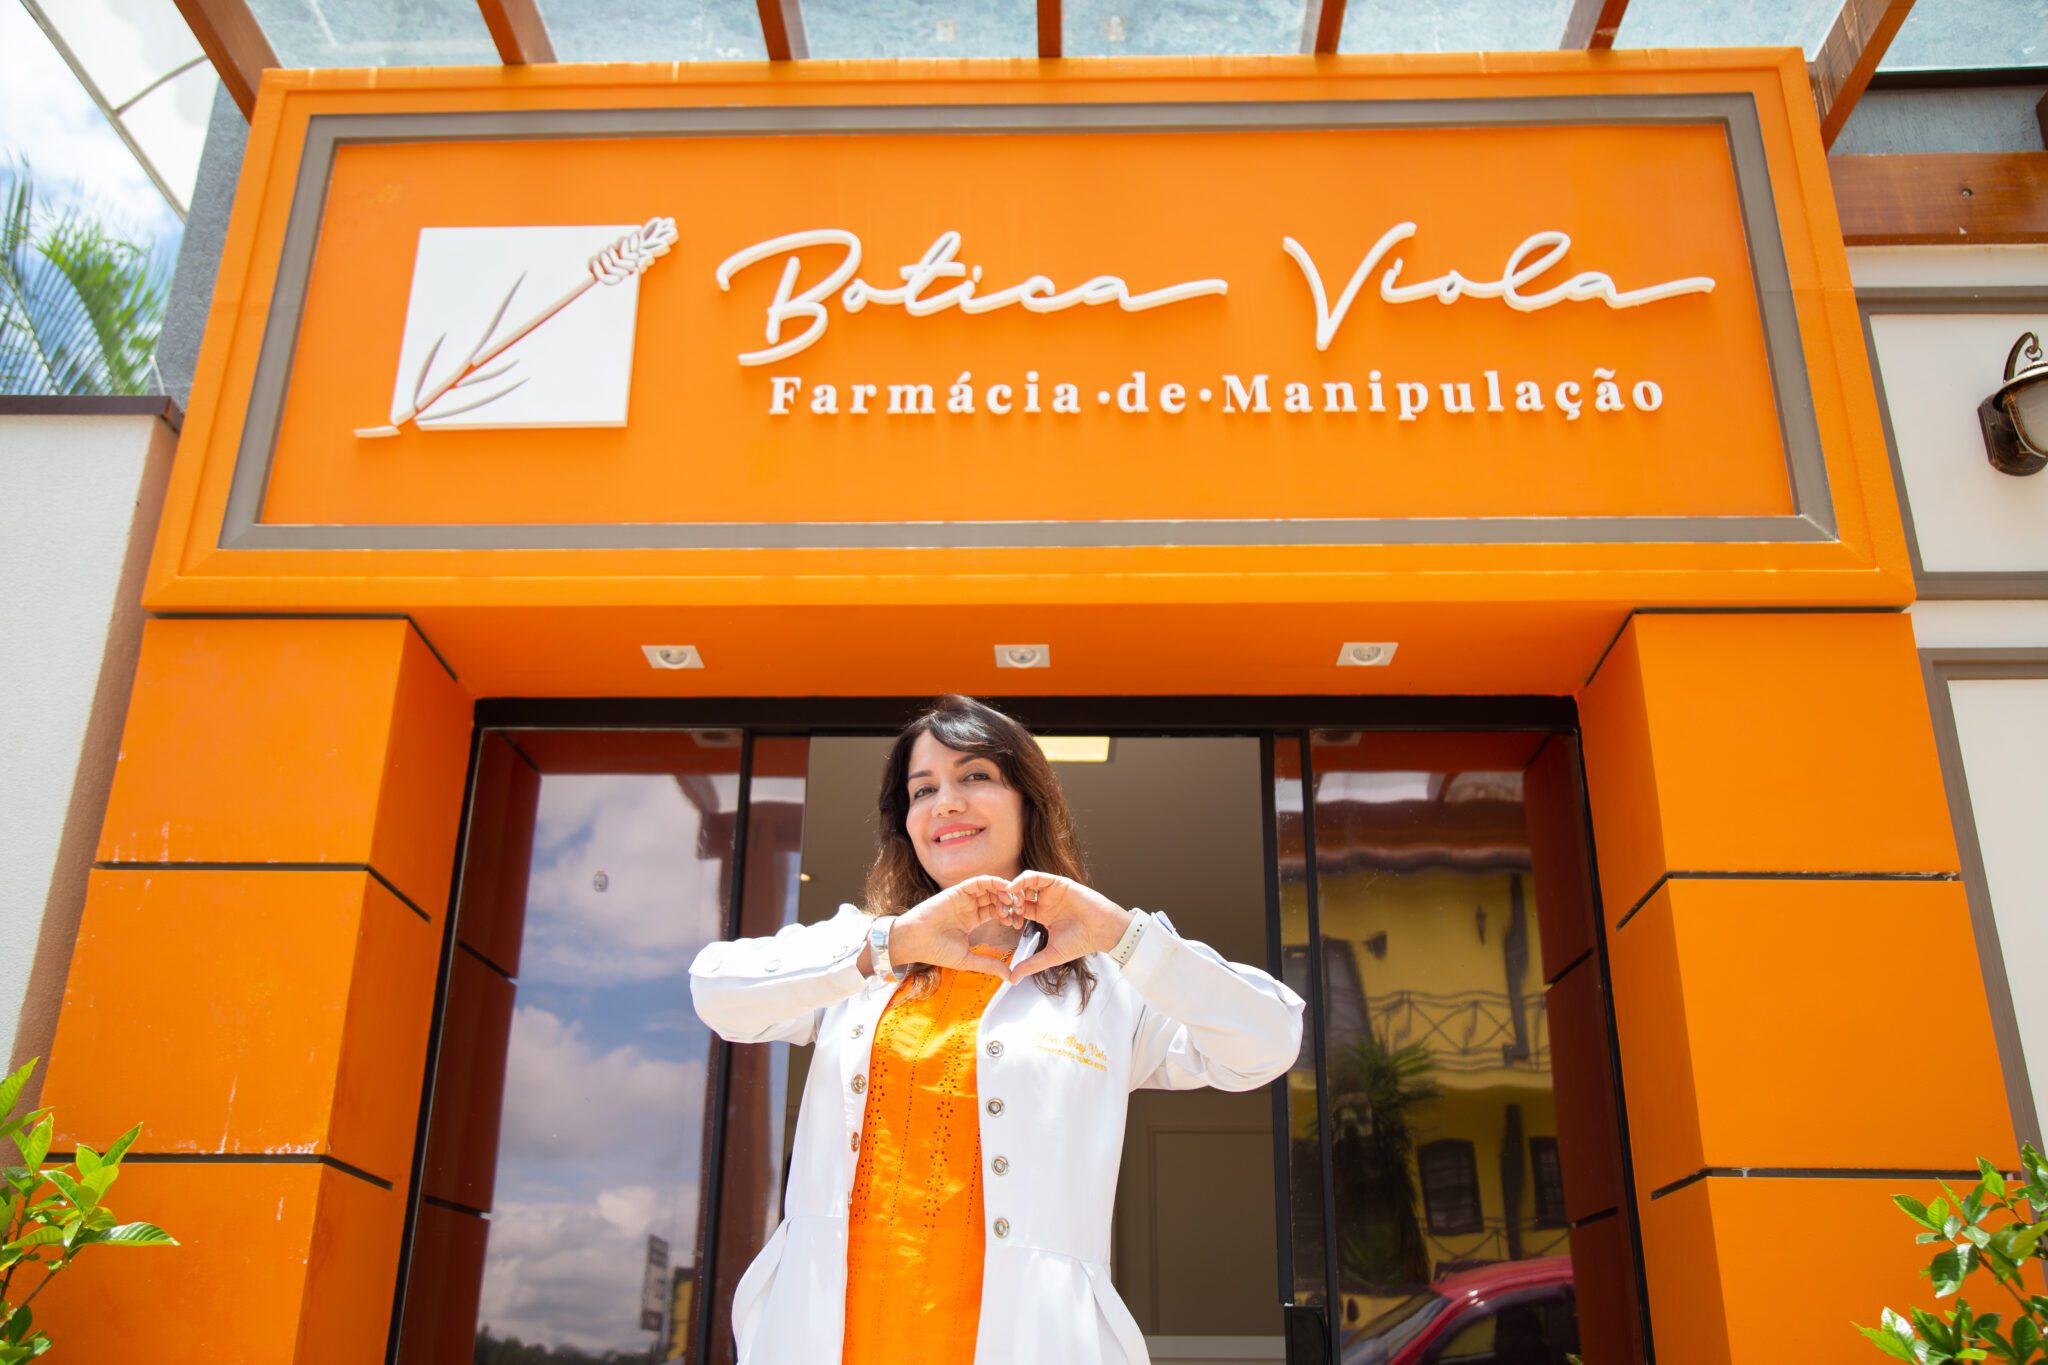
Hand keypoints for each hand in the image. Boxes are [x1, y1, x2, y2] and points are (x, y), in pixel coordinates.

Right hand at [885, 875, 1021, 979]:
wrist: (915, 942)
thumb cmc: (936, 951)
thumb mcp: (968, 959)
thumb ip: (989, 964)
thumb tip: (1010, 977)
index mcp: (972, 919)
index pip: (996, 912)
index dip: (1009, 915)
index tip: (1019, 924)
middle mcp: (969, 906)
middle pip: (995, 898)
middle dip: (1010, 903)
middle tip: (1021, 910)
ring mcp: (963, 898)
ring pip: (989, 888)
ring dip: (1004, 892)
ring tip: (1014, 901)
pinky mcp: (957, 890)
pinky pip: (978, 882)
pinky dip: (992, 882)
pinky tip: (1004, 888)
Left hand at [1004, 871, 1130, 980]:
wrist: (1101, 932)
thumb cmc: (1080, 943)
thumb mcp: (1050, 955)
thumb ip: (1030, 965)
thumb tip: (1012, 979)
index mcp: (1042, 914)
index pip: (1018, 909)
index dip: (1009, 913)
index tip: (1005, 922)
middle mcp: (1045, 901)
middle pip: (1019, 894)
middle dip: (1008, 900)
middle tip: (1002, 908)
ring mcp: (1051, 891)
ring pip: (1025, 883)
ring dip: (1014, 889)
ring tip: (1008, 898)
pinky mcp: (1058, 883)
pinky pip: (1036, 876)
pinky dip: (1023, 879)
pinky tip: (1014, 888)